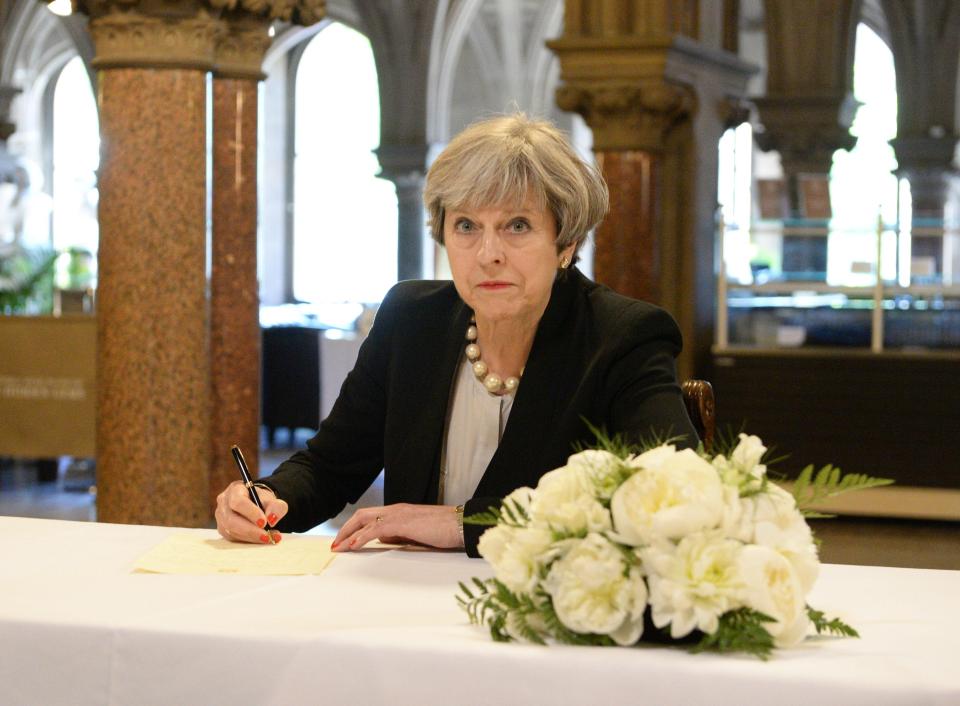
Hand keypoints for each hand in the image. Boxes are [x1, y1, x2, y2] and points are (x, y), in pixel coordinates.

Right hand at [215, 480, 288, 543]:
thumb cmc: (261, 500)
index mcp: (235, 490)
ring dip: (252, 537)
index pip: (238, 501)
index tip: (264, 522)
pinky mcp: (223, 530)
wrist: (255, 504)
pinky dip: (249, 540)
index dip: (250, 513)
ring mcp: (221, 517)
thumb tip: (271, 519)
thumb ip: (276, 507)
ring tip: (269, 538)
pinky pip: (234, 538)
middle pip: (231, 520)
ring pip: (232, 531)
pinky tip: (262, 539)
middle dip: (251, 530)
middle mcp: (224, 503)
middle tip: (267, 536)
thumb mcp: (272, 500)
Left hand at [331, 503, 461, 551]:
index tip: (345, 541)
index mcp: (399, 511)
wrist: (461, 524)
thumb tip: (384, 540)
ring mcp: (398, 514)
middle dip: (346, 529)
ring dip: (349, 534)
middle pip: (362, 515)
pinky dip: (362, 536)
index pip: (370, 516)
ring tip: (339, 547)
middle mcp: (396, 509)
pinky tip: (354, 546)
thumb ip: (400, 534)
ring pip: (365, 520)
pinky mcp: (402, 522)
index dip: (354, 527)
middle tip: (336, 545)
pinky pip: (375, 529)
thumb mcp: (417, 533)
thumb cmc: (444, 530)